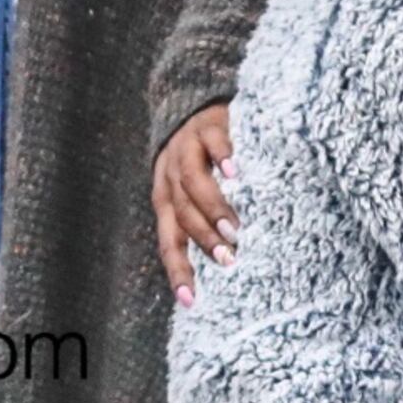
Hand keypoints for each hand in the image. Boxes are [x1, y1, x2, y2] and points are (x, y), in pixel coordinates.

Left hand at [151, 102, 236, 305]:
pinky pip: (213, 143)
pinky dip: (223, 158)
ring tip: (234, 227)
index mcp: (166, 199)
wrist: (195, 102)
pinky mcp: (209, 125)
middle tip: (228, 257)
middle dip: (203, 238)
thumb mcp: (192, 193)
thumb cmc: (202, 160)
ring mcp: (187, 148)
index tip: (191, 300)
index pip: (168, 240)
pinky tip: (236, 173)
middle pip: (181, 213)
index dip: (177, 270)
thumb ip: (200, 220)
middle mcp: (170, 175)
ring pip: (192, 182)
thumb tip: (224, 263)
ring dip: (213, 208)